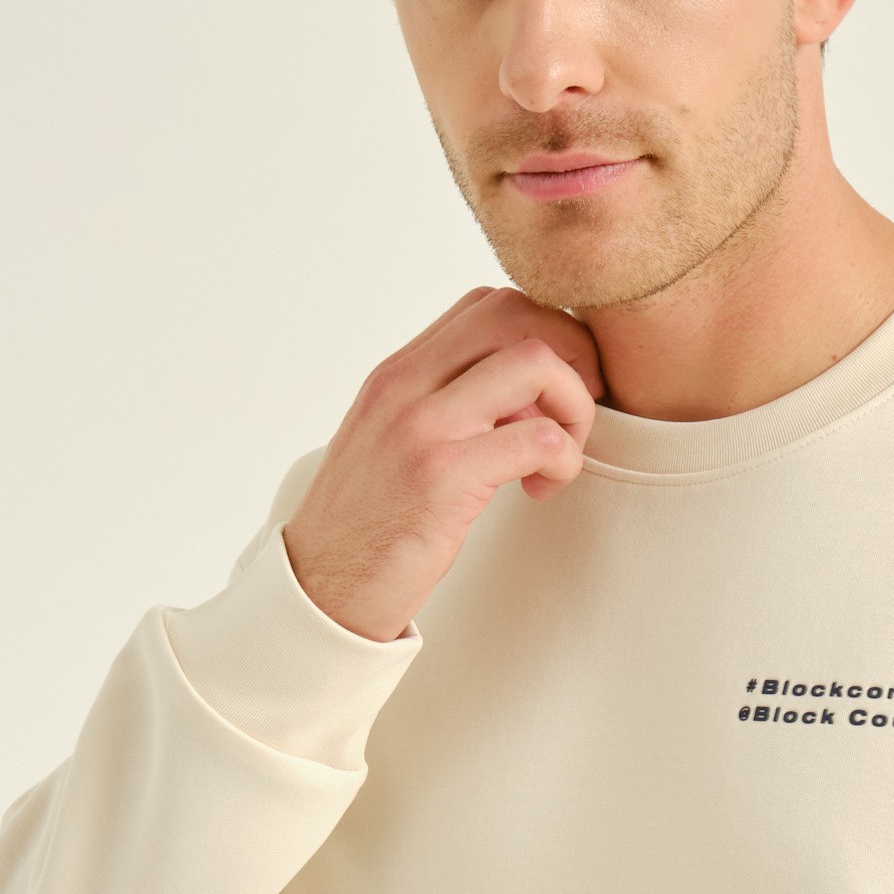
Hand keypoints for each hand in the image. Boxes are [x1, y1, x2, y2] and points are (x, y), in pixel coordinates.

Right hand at [282, 287, 604, 641]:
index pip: (489, 304)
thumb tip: (524, 396)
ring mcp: (422, 425)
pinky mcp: (442, 475)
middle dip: (572, 356)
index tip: (549, 395)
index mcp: (397, 373)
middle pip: (519, 312)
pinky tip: (539, 490)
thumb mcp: (395, 443)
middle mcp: (406, 384)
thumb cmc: (368, 526)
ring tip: (558, 455)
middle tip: (570, 416)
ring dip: (574, 407)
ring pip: (538, 362)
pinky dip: (564, 460)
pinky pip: (540, 437)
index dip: (542, 335)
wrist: (318, 589)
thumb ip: (444, 406)